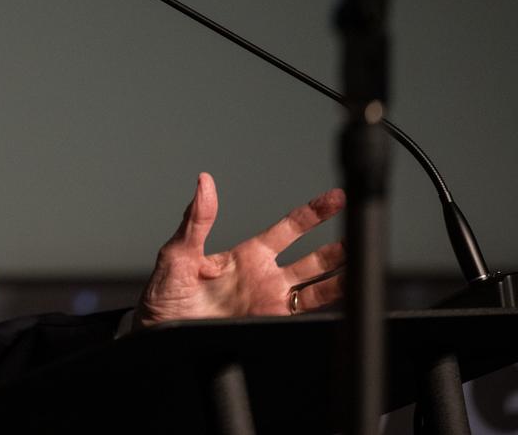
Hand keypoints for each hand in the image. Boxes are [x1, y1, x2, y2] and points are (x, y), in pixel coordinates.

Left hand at [132, 172, 344, 328]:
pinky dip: (325, 307)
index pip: (287, 229)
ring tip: (360, 263)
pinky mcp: (267, 324)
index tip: (336, 199)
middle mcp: (263, 277)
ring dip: (338, 276)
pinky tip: (341, 298)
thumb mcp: (177, 252)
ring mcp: (268, 303)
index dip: (312, 214)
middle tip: (359, 229)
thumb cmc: (164, 294)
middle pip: (311, 259)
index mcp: (245, 255)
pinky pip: (302, 315)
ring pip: (315, 288)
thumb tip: (204, 183)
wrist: (157, 333)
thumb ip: (196, 219)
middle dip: (336, 246)